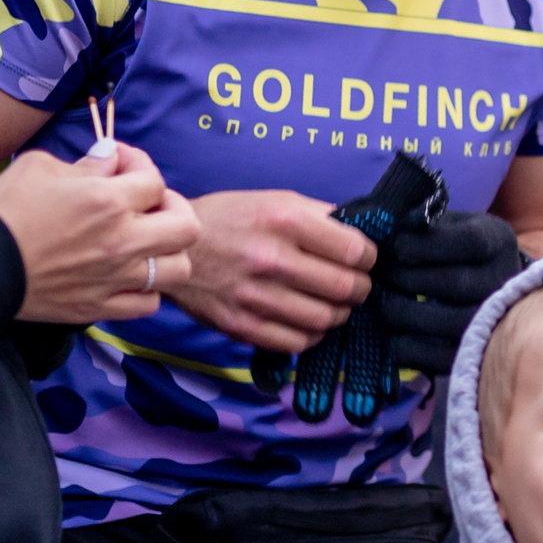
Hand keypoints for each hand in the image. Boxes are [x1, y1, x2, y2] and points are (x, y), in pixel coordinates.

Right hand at [0, 143, 199, 323]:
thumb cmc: (3, 208)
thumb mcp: (40, 167)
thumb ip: (86, 163)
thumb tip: (111, 158)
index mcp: (108, 201)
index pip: (154, 179)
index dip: (140, 165)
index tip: (118, 165)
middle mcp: (122, 241)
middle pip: (188, 227)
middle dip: (174, 209)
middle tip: (149, 205)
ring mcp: (115, 278)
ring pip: (178, 269)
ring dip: (168, 253)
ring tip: (146, 243)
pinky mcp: (100, 307)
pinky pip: (149, 304)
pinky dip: (146, 290)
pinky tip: (127, 276)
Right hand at [164, 190, 376, 352]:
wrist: (174, 248)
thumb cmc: (229, 219)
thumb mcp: (275, 200)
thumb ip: (320, 215)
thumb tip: (363, 231)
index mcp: (285, 220)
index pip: (355, 250)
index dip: (369, 258)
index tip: (364, 260)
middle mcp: (271, 257)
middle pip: (345, 287)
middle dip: (360, 288)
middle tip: (355, 285)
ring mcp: (255, 295)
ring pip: (325, 319)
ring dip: (338, 314)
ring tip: (333, 304)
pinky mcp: (241, 325)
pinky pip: (296, 342)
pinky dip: (312, 335)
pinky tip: (308, 321)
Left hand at [378, 211, 526, 373]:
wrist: (482, 288)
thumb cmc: (450, 250)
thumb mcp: (443, 225)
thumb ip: (413, 221)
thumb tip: (371, 221)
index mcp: (497, 241)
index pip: (468, 242)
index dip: (425, 246)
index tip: (395, 246)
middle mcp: (504, 281)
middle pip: (455, 284)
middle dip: (406, 279)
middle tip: (378, 275)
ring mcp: (495, 320)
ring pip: (449, 322)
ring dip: (404, 313)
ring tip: (382, 302)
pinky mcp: (476, 354)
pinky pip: (441, 358)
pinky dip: (408, 348)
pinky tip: (392, 334)